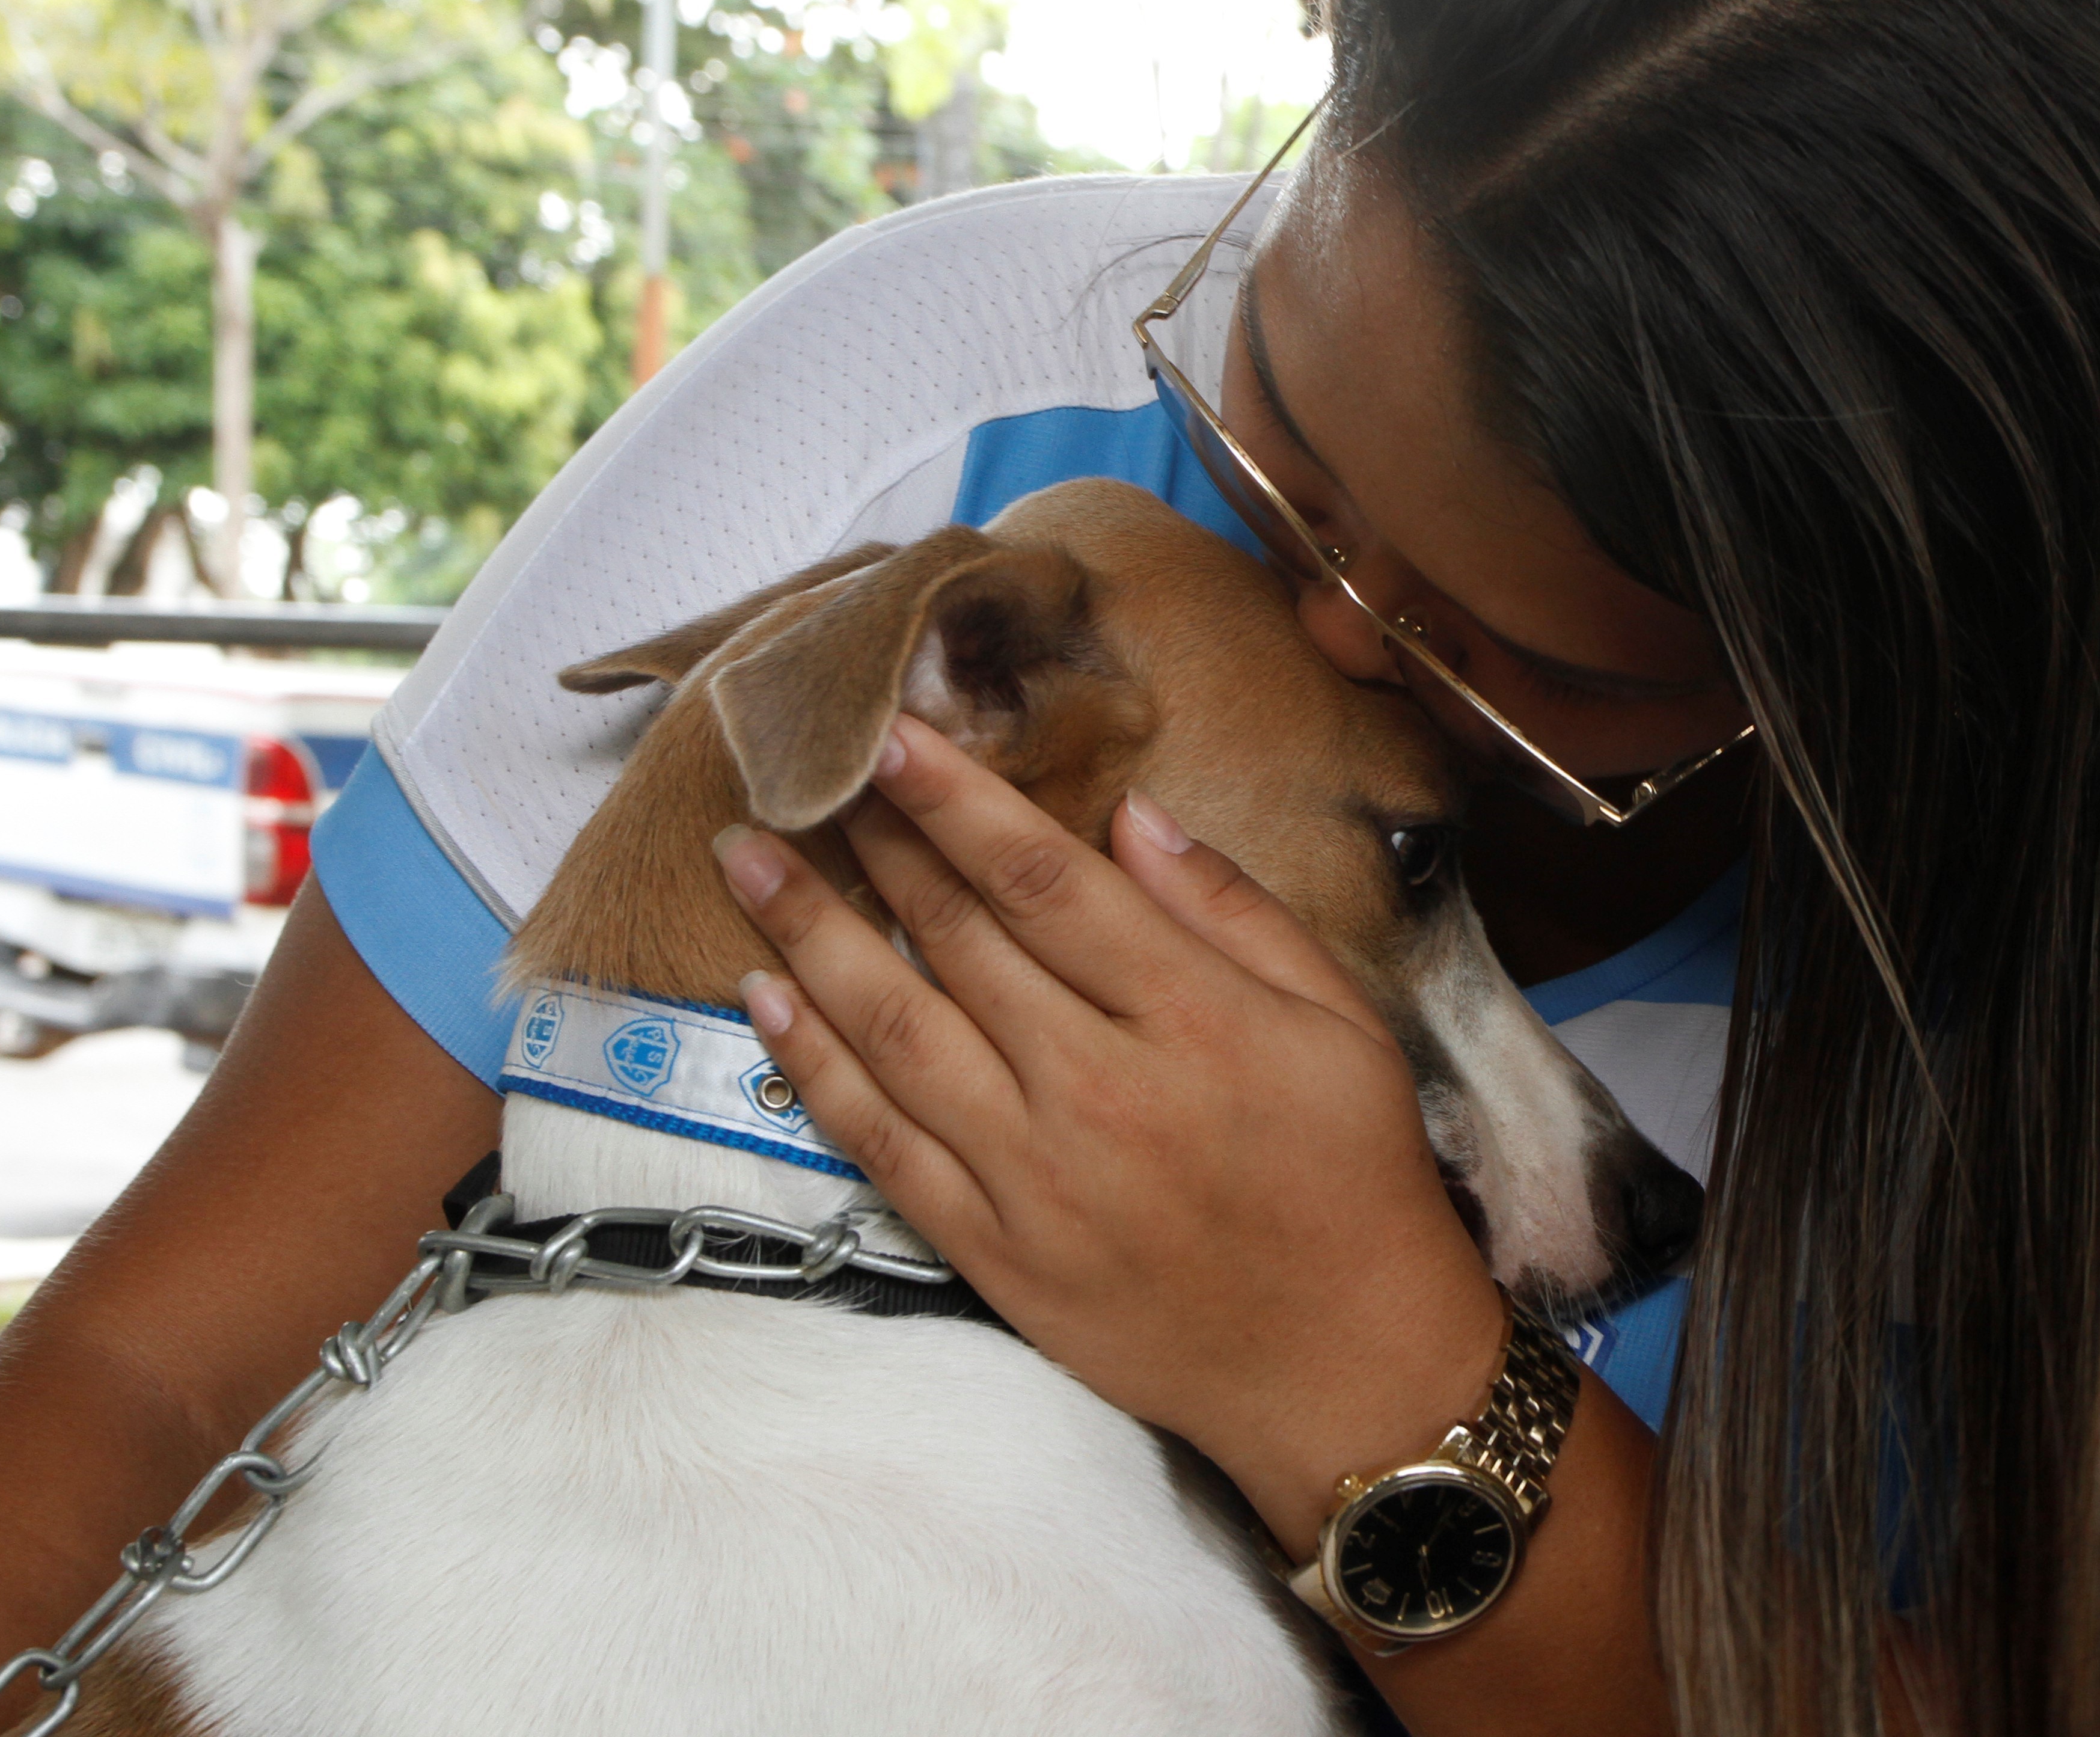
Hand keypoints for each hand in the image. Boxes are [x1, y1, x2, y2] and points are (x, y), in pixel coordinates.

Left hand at [712, 714, 1506, 1553]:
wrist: (1343, 1366)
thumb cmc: (1354, 1180)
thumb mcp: (1341, 1022)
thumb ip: (1234, 912)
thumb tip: (1132, 816)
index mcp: (1192, 1019)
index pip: (1043, 881)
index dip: (956, 799)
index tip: (887, 733)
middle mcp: (1098, 1091)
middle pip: (957, 940)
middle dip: (873, 844)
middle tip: (804, 771)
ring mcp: (1035, 1178)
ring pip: (894, 1031)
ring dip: (808, 936)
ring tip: (745, 859)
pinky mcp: (995, 1252)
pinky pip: (881, 1145)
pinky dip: (816, 1067)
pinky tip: (768, 1000)